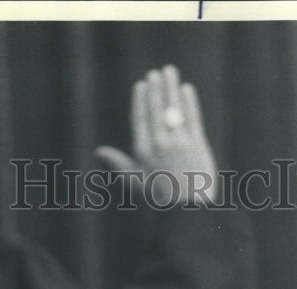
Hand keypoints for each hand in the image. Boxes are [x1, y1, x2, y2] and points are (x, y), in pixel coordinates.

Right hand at [94, 64, 217, 205]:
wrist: (187, 209)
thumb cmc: (160, 196)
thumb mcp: (135, 181)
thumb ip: (118, 162)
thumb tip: (99, 150)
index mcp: (142, 151)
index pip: (140, 118)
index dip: (141, 100)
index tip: (141, 85)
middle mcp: (159, 144)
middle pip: (156, 109)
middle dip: (155, 88)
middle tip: (155, 73)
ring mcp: (179, 143)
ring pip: (173, 109)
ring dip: (171, 88)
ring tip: (170, 71)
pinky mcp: (197, 145)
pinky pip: (192, 118)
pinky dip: (189, 102)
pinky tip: (186, 89)